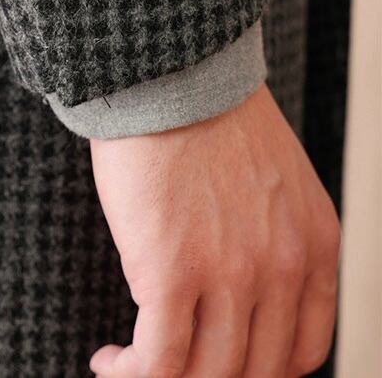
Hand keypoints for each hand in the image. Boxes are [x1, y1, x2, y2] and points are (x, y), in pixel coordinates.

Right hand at [88, 84, 340, 376]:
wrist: (168, 76)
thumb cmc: (205, 115)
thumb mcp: (272, 179)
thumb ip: (272, 234)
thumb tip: (233, 280)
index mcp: (313, 245)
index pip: (302, 350)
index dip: (258, 372)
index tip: (220, 362)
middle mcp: (280, 268)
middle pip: (252, 371)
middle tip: (171, 364)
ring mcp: (228, 274)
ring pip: (205, 374)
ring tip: (128, 365)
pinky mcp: (169, 272)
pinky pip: (157, 360)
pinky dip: (130, 373)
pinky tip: (109, 360)